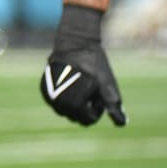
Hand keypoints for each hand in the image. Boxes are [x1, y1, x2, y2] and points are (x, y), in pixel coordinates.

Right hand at [40, 4, 126, 126]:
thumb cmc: (94, 65)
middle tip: (90, 89)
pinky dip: (63, 98)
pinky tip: (70, 83)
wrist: (74, 43)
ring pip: (65, 111)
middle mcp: (59, 104)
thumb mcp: (107, 85)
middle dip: (85, 107)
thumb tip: (122, 124)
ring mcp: (49, 97)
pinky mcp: (44, 90)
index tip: (99, 93)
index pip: (88, 120)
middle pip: (75, 117)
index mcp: (75, 105)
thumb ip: (113, 106)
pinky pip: (56, 102)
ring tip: (80, 86)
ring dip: (73, 104)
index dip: (97, 108)